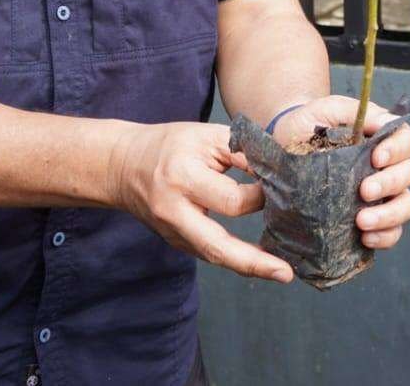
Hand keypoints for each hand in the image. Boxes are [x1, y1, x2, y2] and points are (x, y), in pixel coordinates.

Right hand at [109, 121, 292, 282]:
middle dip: (254, 262)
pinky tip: (258, 259)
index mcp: (182, 178)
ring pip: (214, 256)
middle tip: (286, 273)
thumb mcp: (207, 136)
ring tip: (281, 273)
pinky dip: (233, 256)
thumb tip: (279, 172)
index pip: (231, 200)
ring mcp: (172, 232)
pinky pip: (208, 251)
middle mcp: (174, 211)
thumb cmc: (170, 145)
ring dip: (249, 266)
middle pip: (218, 246)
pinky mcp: (175, 241)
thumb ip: (243, 152)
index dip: (259, 197)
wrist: (123, 165)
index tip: (279, 189)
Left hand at [270, 96, 409, 249]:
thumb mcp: (328, 108)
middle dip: (389, 184)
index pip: (406, 141)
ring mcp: (382, 195)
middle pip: (408, 175)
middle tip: (364, 191)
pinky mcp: (371, 219)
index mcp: (382, 138)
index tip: (376, 158)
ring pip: (405, 205)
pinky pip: (391, 232)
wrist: (284, 147)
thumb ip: (358, 111)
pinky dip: (385, 236)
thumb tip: (386, 121)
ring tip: (362, 221)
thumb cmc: (309, 123)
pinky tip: (366, 237)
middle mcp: (388, 167)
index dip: (397, 151)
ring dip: (389, 215)